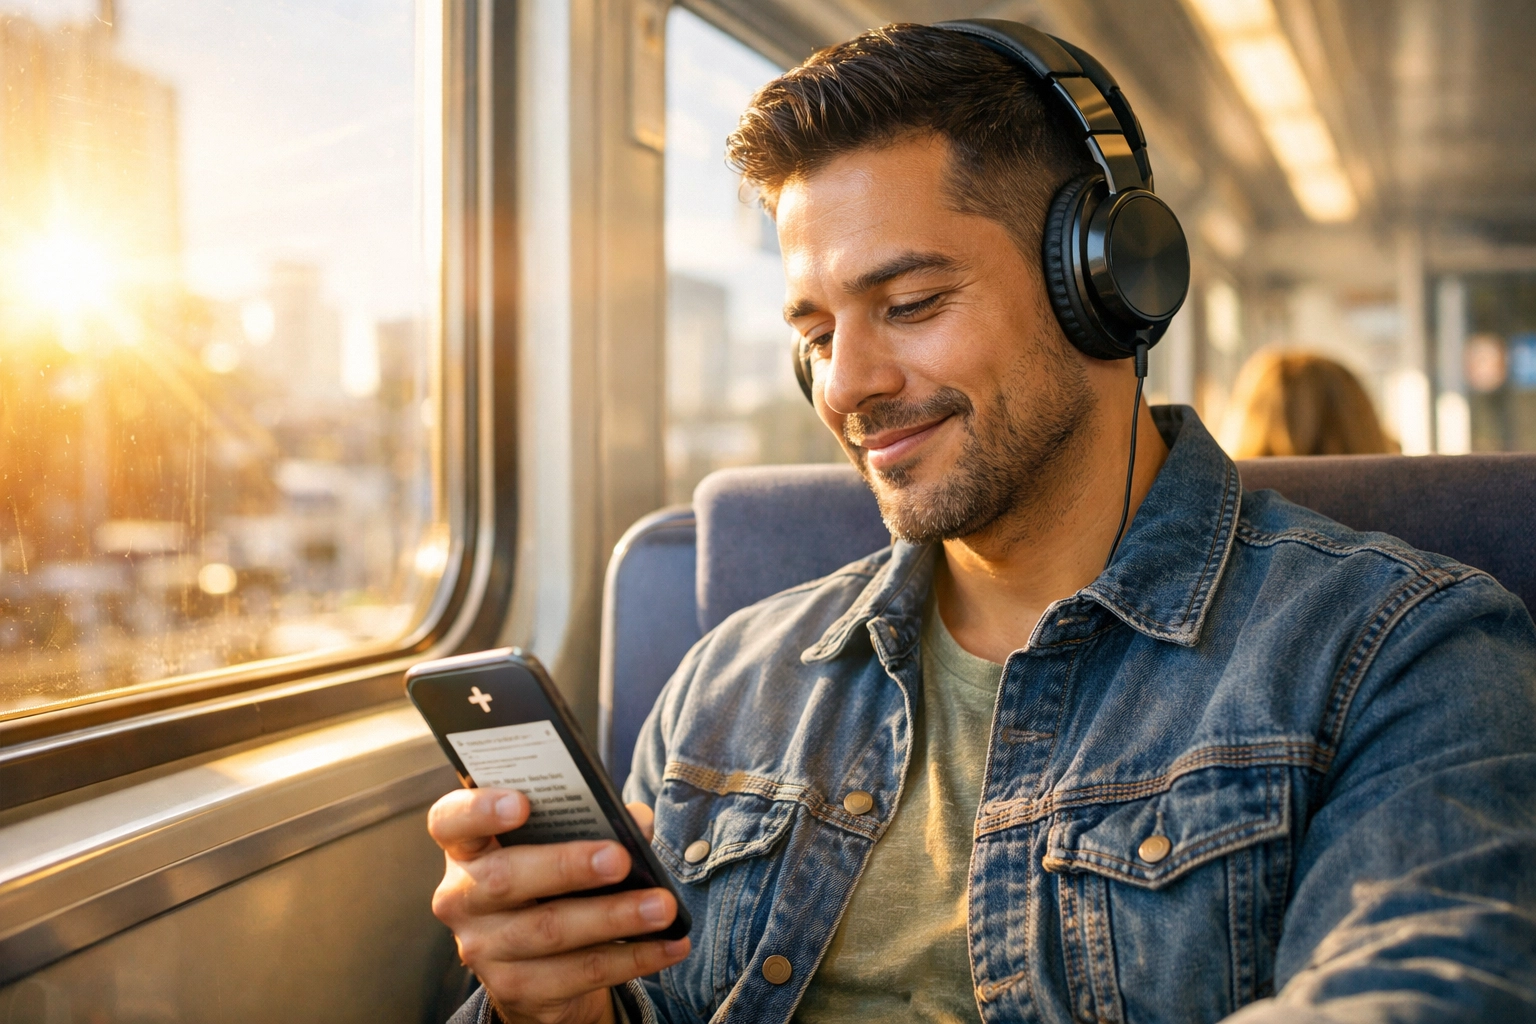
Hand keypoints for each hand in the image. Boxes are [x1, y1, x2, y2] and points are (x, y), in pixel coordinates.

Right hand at [428, 789, 690, 1023]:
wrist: (536, 962)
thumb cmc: (550, 879)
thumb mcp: (562, 843)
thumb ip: (593, 820)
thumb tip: (635, 823)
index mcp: (467, 847)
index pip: (450, 821)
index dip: (480, 809)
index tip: (523, 802)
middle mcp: (462, 897)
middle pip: (504, 879)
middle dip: (567, 866)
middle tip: (619, 858)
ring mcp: (483, 947)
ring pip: (549, 930)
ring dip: (614, 916)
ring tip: (662, 906)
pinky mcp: (514, 988)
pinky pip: (578, 973)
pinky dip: (631, 957)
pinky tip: (668, 945)